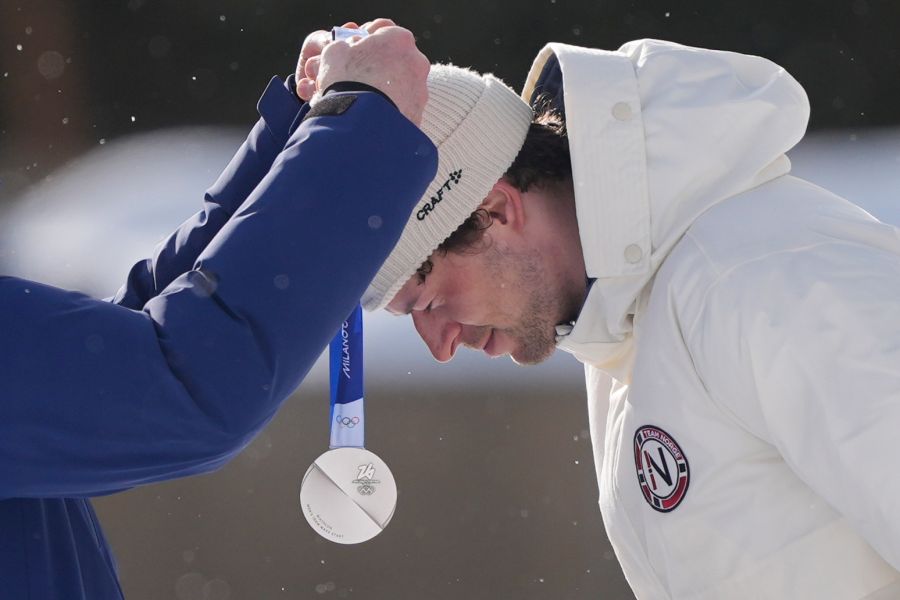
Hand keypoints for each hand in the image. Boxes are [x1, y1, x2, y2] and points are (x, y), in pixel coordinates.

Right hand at [296, 19, 429, 125]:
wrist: (360, 122)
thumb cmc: (346, 80)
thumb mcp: (336, 51)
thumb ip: (348, 45)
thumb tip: (353, 48)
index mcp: (399, 39)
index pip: (386, 34)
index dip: (369, 44)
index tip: (357, 54)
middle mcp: (417, 62)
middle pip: (397, 61)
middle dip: (381, 69)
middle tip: (361, 80)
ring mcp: (421, 90)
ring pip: (403, 87)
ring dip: (388, 92)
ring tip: (367, 103)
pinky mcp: (419, 114)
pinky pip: (404, 109)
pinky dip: (391, 112)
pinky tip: (374, 118)